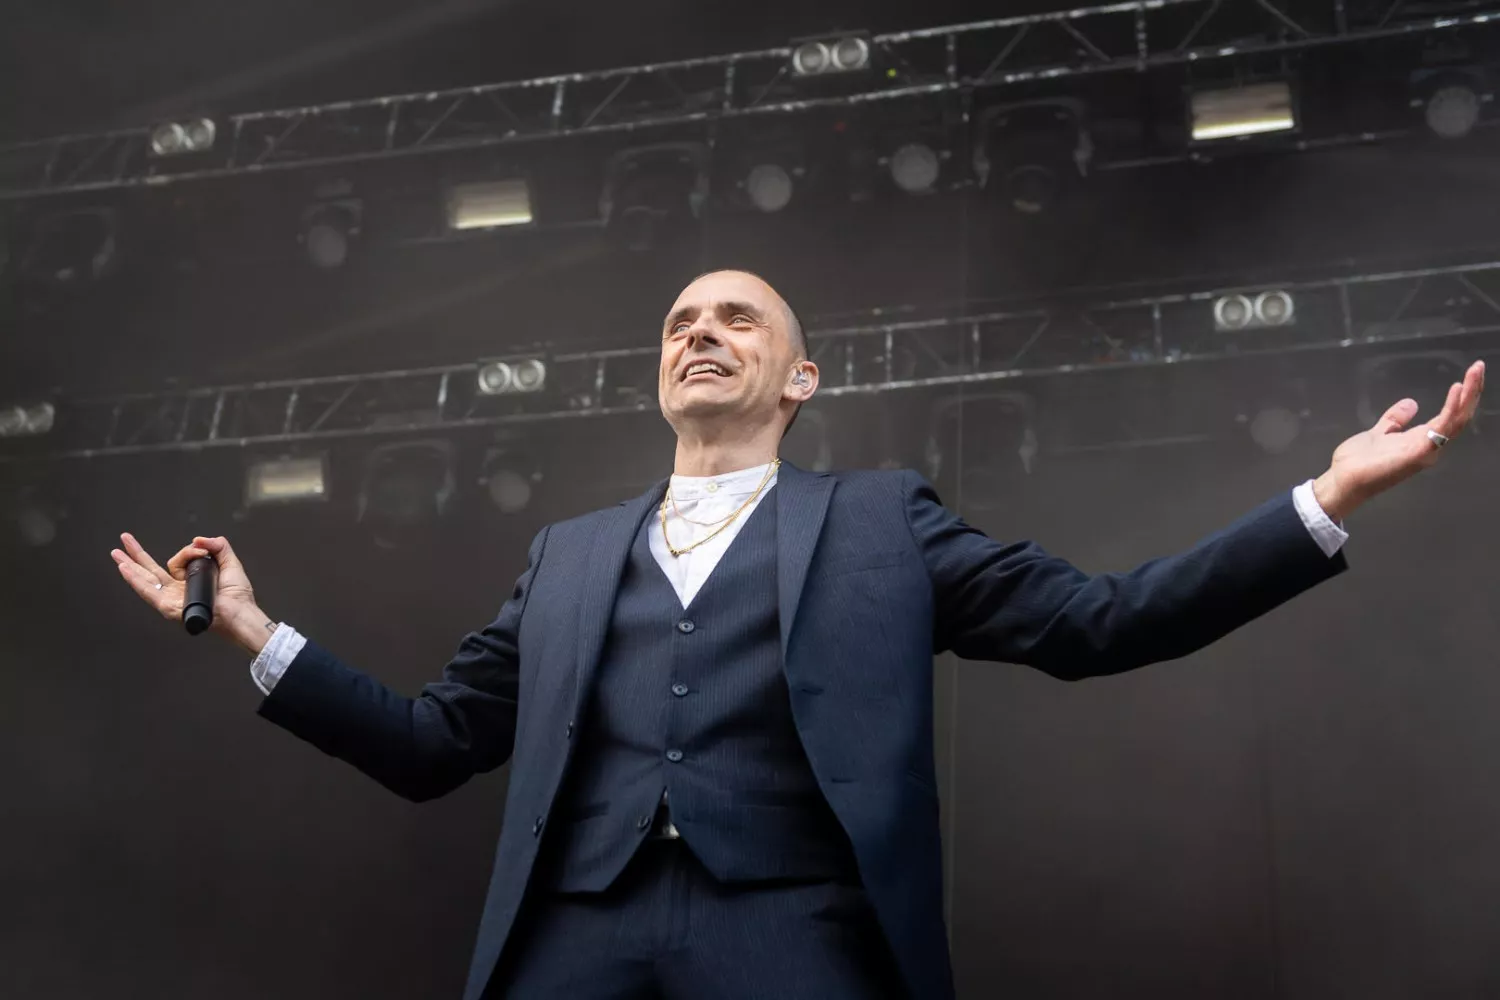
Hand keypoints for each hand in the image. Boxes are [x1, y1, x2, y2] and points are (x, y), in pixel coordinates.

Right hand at [110, 533, 273, 654]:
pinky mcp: (168, 607)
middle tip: (124, 540)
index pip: (176, 563)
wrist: (239, 612)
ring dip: (130, 565)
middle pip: (152, 570)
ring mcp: (171, 599)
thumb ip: (217, 546)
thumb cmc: (238, 595)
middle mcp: (178, 590)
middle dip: (137, 554)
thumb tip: (198, 539)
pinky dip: (135, 580)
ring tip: (116, 553)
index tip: (200, 547)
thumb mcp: (229, 563)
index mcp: (190, 582)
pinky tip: (124, 569)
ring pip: (147, 579)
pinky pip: (149, 592)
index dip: (187, 551)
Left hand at [1313, 360, 1484, 520]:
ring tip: (1474, 373)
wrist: (1343, 480)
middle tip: (1479, 367)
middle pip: (1459, 416)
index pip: (1451, 415)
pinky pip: (1441, 430)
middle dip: (1472, 391)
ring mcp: (1426, 450)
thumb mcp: (1380, 432)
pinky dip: (1451, 410)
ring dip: (1468, 396)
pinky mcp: (1418, 454)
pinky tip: (1456, 391)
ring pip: (1456, 421)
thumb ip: (1395, 419)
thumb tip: (1412, 403)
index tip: (1471, 373)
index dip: (1463, 395)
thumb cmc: (1359, 461)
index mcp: (1421, 438)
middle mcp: (1429, 445)